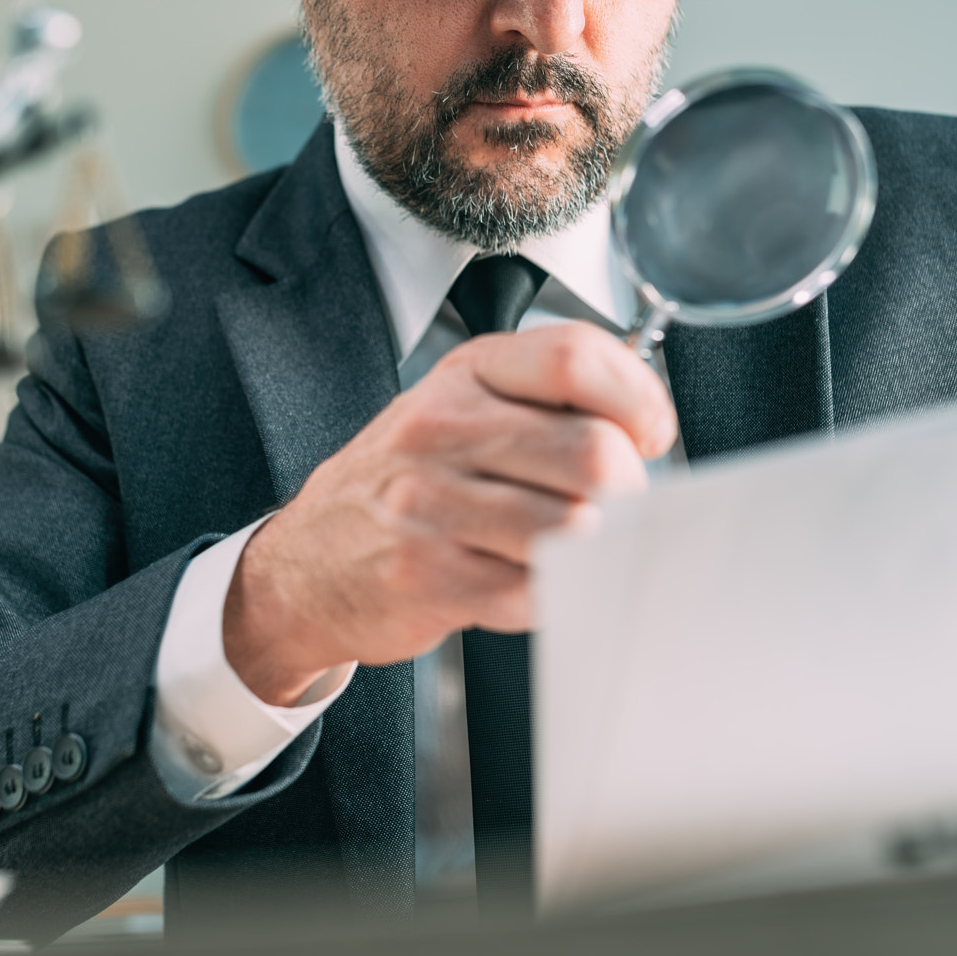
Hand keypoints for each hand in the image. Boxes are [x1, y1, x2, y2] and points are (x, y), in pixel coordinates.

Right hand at [223, 322, 676, 705]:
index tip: (650, 434)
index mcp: (465, 375)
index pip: (574, 358)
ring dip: (593, 550)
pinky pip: (535, 592)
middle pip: (591, 452)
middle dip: (628, 492)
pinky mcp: (427, 576)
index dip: (637, 399)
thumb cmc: (403, 485)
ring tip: (570, 550)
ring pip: (572, 528)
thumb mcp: (460, 410)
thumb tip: (647, 437)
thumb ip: (547, 406)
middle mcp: (442, 429)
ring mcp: (429, 504)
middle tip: (617, 510)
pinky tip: (530, 584)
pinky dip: (553, 596)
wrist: (306, 561)